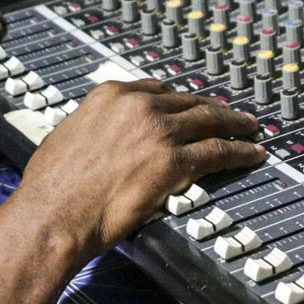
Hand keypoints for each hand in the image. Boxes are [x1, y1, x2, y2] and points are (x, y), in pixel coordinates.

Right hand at [1, 81, 263, 264]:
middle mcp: (137, 106)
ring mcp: (158, 132)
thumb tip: (100, 135)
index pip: (157, 89)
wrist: (52, 214)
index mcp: (109, 95)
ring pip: (211, 122)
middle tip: (231, 115)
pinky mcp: (173, 162)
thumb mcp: (66, 135)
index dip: (180, 98)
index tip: (191, 104)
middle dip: (213, 109)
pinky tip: (252, 155)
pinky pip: (218, 152)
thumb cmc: (50, 187)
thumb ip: (92, 126)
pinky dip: (240, 153)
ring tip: (250, 129)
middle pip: (189, 101)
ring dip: (235, 125)